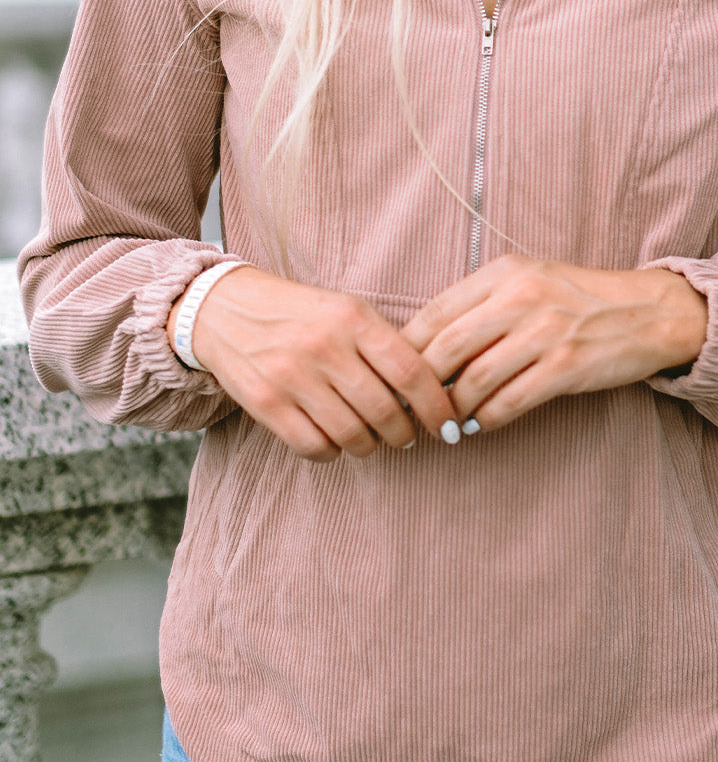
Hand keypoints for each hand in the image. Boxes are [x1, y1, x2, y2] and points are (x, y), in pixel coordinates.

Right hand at [167, 267, 458, 459]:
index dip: (438, 407)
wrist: (224, 309)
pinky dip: (332, 452)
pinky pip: (315, 447)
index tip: (449, 426)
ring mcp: (293, 376)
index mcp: (354, 318)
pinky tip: (333, 439)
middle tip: (406, 436)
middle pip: (386, 412)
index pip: (412, 373)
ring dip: (370, 446)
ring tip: (369, 438)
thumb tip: (432, 395)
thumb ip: (386, 347)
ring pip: (353, 435)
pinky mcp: (266, 403)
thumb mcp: (347, 311)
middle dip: (405, 434)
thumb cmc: (300, 314)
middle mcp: (325, 346)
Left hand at [401, 255, 707, 432]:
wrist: (649, 312)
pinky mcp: (566, 367)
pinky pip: (510, 402)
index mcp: (503, 274)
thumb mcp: (529, 281)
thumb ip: (481, 304)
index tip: (393, 377)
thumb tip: (426, 347)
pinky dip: (487, 420)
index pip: (434, 314)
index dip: (405, 351)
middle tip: (410, 410)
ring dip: (453, 410)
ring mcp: (545, 332)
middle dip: (421, 388)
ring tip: (445, 424)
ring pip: (474, 380)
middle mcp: (521, 298)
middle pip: (445, 349)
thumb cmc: (579, 299)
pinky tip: (481, 425)